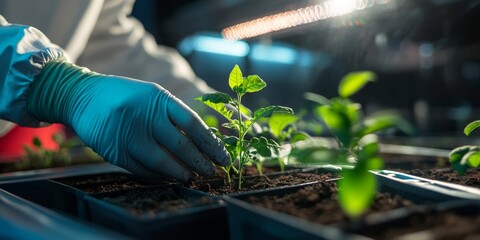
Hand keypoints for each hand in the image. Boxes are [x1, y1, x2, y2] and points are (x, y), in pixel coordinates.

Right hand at [28, 61, 229, 180]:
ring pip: (162, 161)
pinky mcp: (114, 150)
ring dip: (180, 172)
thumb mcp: (152, 96)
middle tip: (211, 172)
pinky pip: (142, 169)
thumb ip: (174, 116)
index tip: (222, 157)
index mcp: (159, 98)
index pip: (193, 124)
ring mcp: (128, 133)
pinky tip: (168, 176)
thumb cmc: (127, 97)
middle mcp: (144, 115)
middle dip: (200, 162)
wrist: (84, 96)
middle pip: (180, 145)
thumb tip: (204, 143)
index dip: (211, 144)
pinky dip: (158, 175)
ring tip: (191, 176)